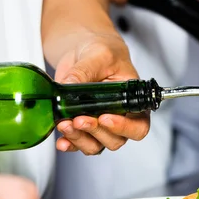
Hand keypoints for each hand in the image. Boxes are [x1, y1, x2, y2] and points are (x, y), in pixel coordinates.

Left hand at [54, 33, 148, 154]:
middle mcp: (119, 118)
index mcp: (133, 102)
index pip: (138, 127)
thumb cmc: (103, 53)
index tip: (104, 118)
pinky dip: (68, 144)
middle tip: (79, 119)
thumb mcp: (98, 55)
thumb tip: (68, 86)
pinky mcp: (81, 127)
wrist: (84, 53)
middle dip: (95, 132)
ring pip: (95, 145)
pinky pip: (77, 144)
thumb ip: (85, 71)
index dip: (123, 128)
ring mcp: (99, 125)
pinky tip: (61, 140)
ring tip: (65, 125)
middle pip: (114, 140)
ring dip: (79, 139)